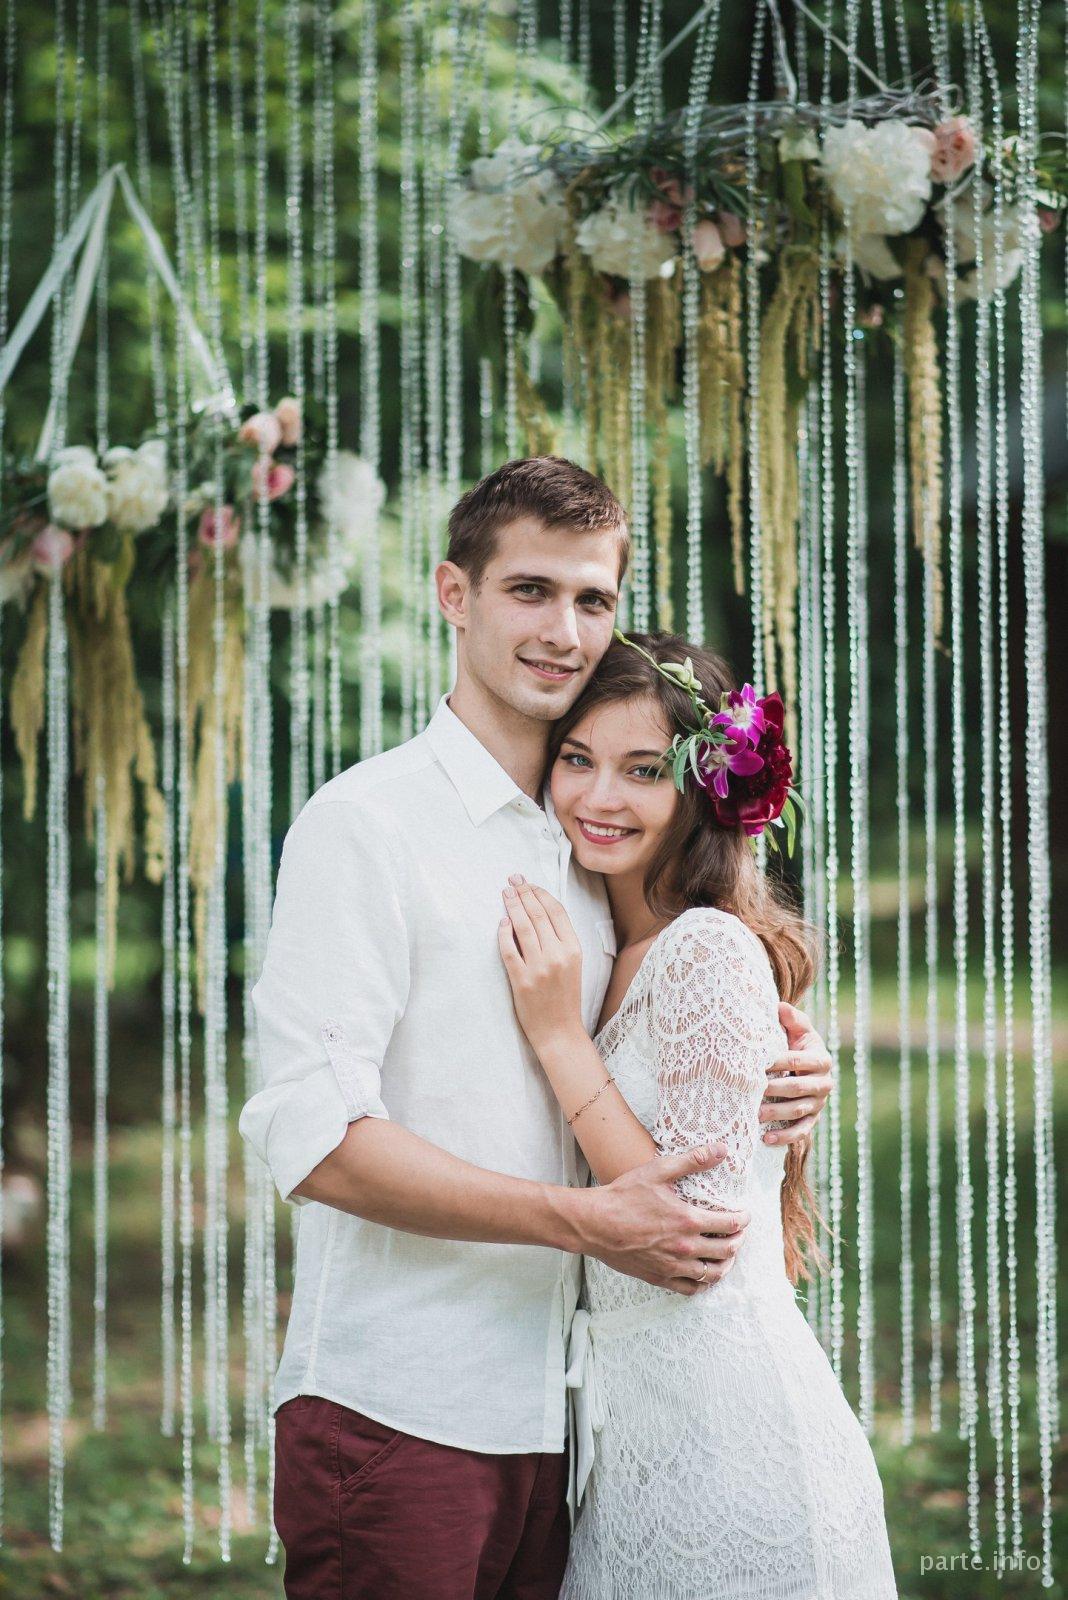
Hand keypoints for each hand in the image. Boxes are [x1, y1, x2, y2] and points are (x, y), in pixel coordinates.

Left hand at [497, 875, 583, 1053]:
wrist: (559, 1032)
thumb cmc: (565, 998)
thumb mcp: (573, 965)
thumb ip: (561, 941)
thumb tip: (539, 913)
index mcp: (574, 950)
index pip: (556, 912)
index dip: (541, 894)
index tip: (529, 883)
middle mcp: (558, 955)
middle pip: (538, 915)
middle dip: (524, 893)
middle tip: (513, 881)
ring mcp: (539, 968)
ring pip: (523, 928)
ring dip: (512, 907)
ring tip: (506, 893)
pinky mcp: (522, 980)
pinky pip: (509, 950)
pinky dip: (503, 934)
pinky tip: (501, 922)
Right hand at [576, 1144, 748, 1295]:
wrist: (594, 1223)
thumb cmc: (624, 1195)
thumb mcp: (658, 1171)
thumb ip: (692, 1160)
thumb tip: (720, 1150)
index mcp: (688, 1221)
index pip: (731, 1224)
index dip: (743, 1219)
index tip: (744, 1214)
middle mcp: (685, 1247)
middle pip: (727, 1251)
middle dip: (738, 1240)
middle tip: (738, 1232)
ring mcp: (673, 1266)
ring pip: (712, 1274)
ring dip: (726, 1264)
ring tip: (726, 1254)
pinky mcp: (659, 1278)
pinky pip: (691, 1289)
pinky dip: (703, 1283)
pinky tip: (704, 1273)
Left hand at [759, 1001, 832, 1145]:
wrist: (805, 1064)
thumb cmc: (796, 1043)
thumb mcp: (797, 1029)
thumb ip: (792, 1019)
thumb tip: (780, 1007)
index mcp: (820, 1059)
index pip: (797, 1060)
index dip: (777, 1062)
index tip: (756, 1063)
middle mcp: (824, 1083)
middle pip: (798, 1088)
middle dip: (775, 1090)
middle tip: (753, 1091)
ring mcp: (819, 1103)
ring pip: (798, 1110)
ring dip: (776, 1114)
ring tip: (755, 1116)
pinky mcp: (812, 1120)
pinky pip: (801, 1131)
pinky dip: (785, 1137)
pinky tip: (766, 1139)